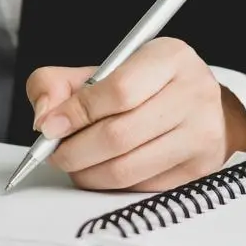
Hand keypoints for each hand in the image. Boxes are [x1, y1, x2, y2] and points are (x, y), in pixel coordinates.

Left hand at [25, 37, 245, 191]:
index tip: (49, 127)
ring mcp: (201, 134)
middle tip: (54, 153)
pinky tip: (102, 169)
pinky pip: (139, 187)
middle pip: (119, 135)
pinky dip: (109, 184)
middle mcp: (193, 93)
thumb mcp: (101, 69)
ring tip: (74, 162)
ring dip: (87, 173)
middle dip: (73, 151)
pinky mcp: (199, 169)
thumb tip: (44, 117)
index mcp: (169, 58)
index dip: (76, 113)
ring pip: (126, 169)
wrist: (197, 104)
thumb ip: (58, 83)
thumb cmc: (145, 85)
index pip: (118, 91)